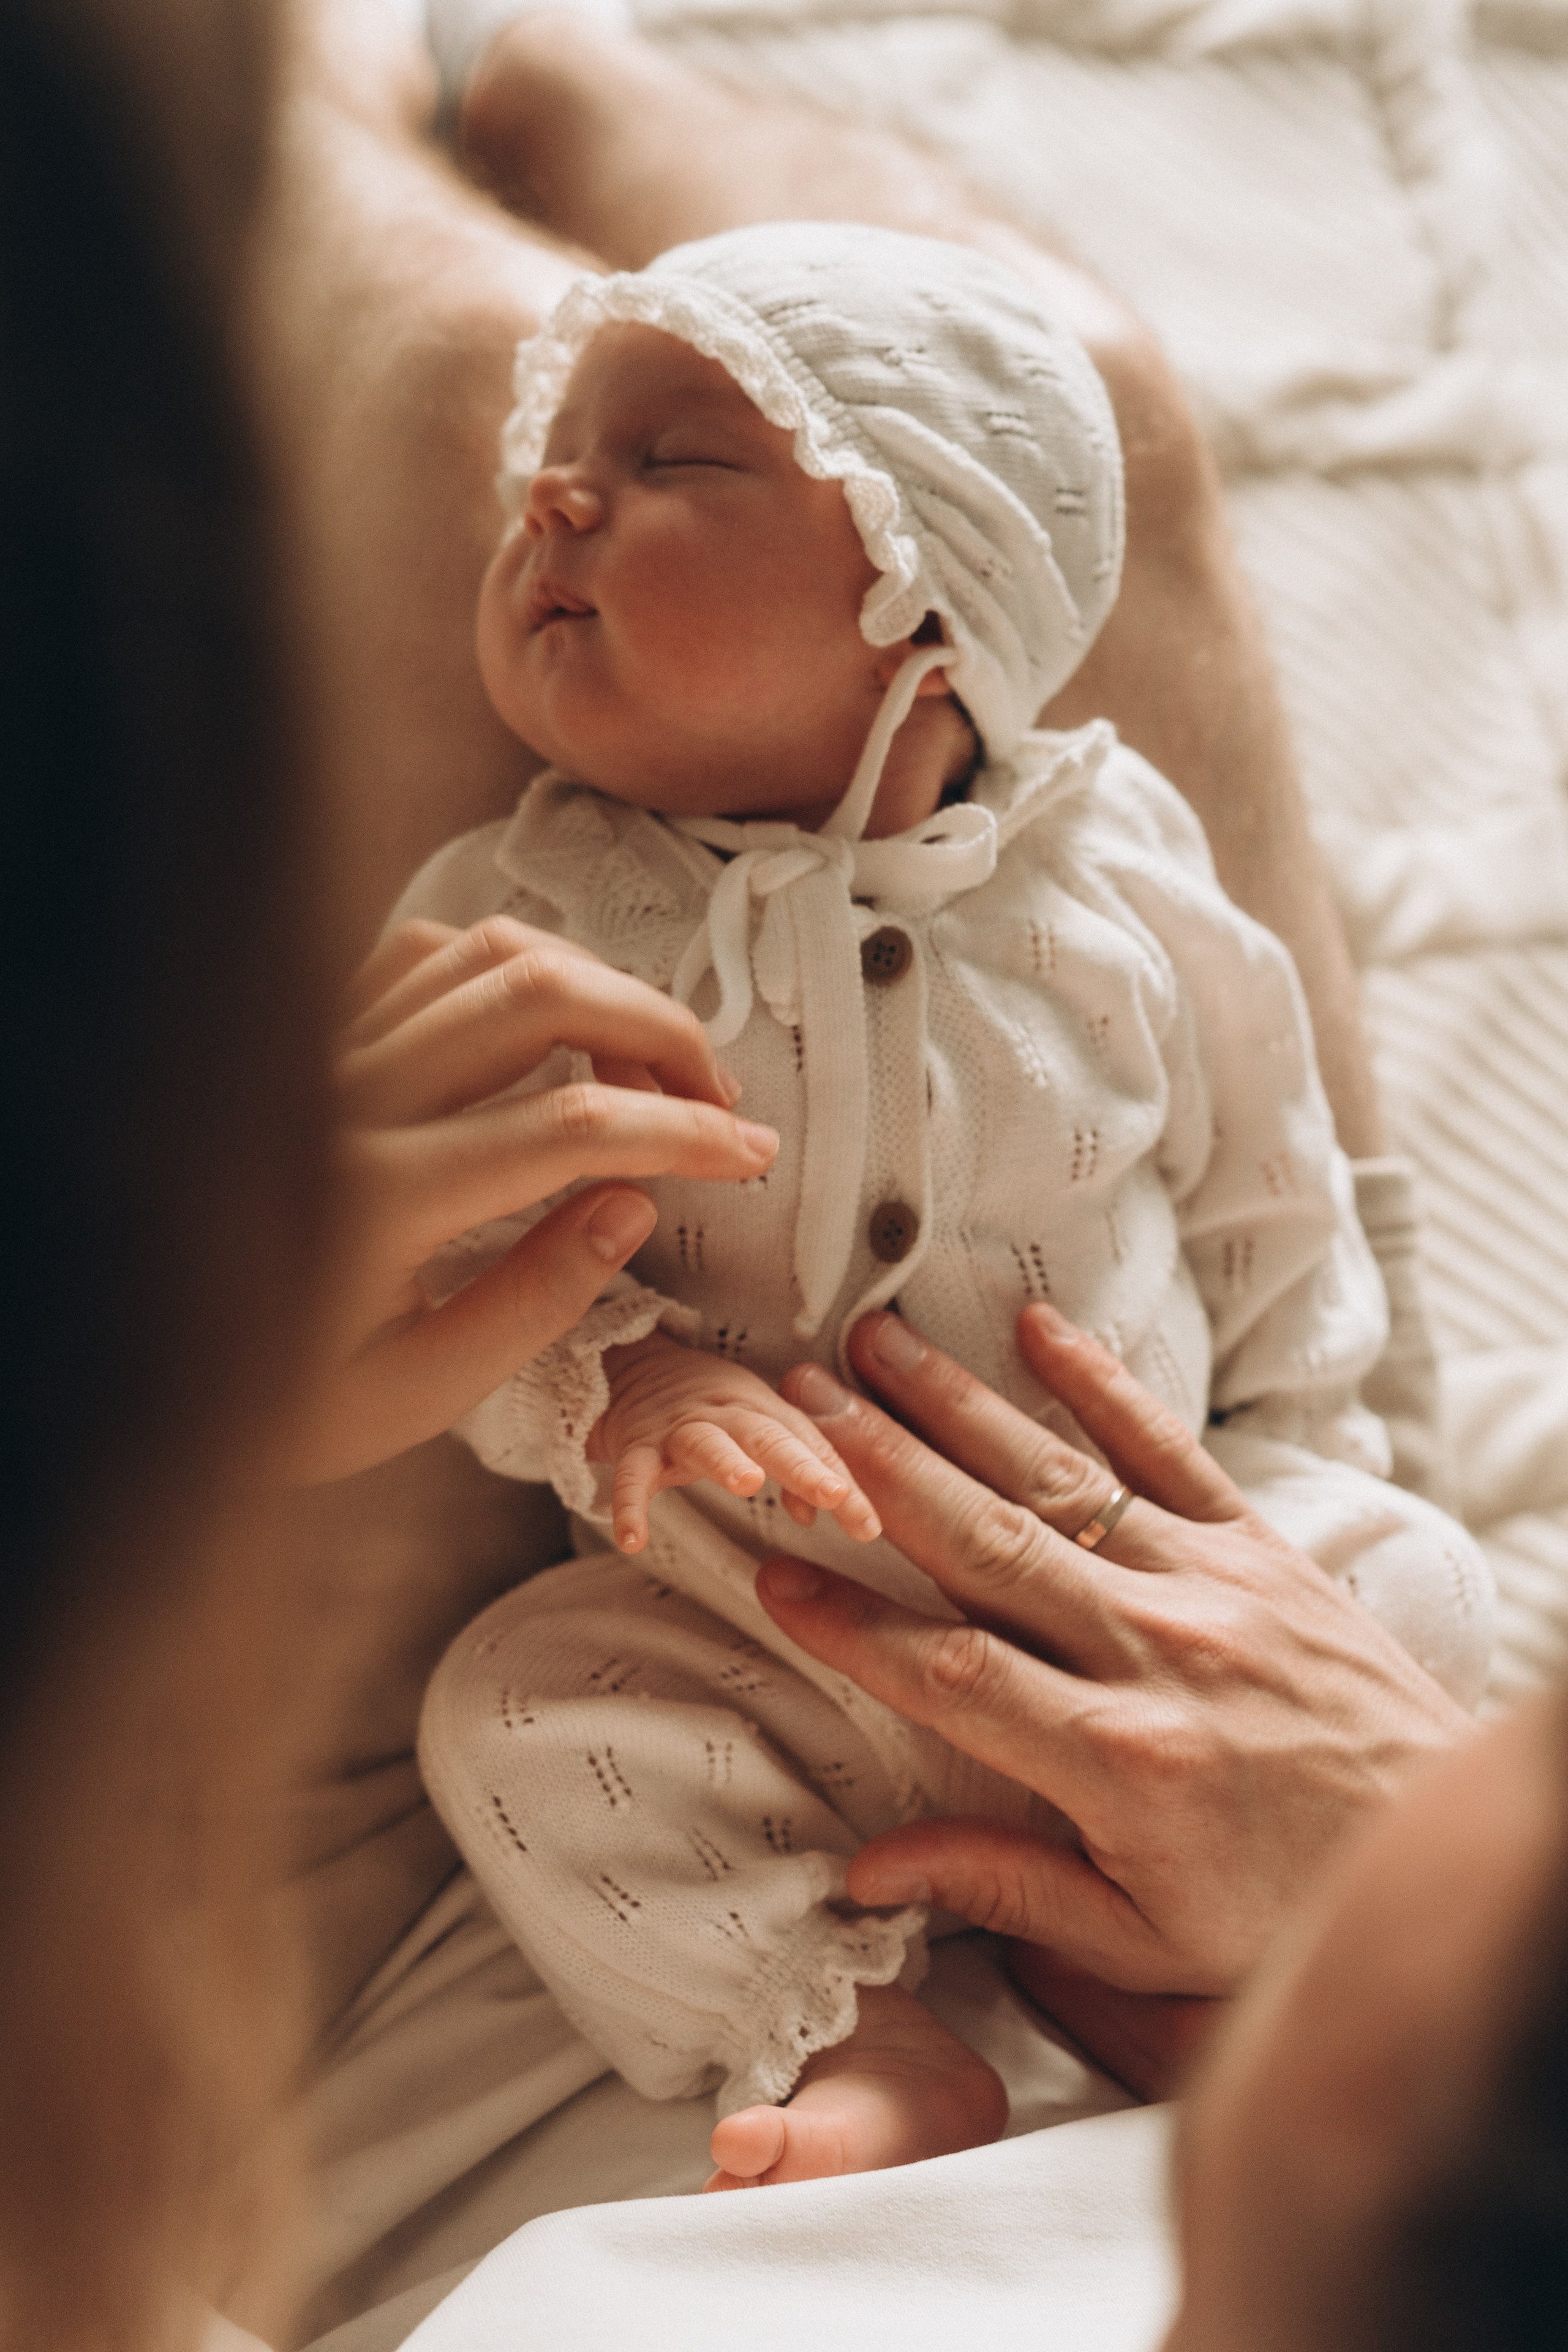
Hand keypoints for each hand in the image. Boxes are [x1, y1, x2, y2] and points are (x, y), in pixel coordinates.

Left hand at [284, 917, 778, 1481]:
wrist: (139, 1358)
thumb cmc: (268, 1400)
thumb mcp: (412, 1393)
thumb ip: (534, 1300)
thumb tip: (635, 1200)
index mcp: (375, 1198)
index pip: (571, 1125)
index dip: (682, 1132)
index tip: (749, 1156)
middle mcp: (344, 1098)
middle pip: (539, 996)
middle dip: (659, 1030)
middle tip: (719, 1098)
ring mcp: (320, 1052)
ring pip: (487, 954)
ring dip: (596, 986)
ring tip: (651, 1059)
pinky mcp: (307, 1037)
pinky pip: (421, 955)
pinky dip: (507, 966)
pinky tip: (549, 1025)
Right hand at [591, 1333, 881, 1554]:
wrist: (635, 1369)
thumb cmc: (713, 1412)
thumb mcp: (758, 1430)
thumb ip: (794, 1471)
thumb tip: (815, 1517)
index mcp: (764, 1409)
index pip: (810, 1444)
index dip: (840, 1482)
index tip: (868, 1527)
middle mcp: (726, 1413)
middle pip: (768, 1435)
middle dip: (802, 1463)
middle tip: (833, 1495)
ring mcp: (678, 1428)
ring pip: (705, 1441)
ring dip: (727, 1460)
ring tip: (747, 1485)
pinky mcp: (635, 1445)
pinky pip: (631, 1474)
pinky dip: (629, 1504)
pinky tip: (632, 1541)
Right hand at [753, 1305, 1469, 2015]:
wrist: (1429, 1847)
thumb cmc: (1278, 1908)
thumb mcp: (1139, 1940)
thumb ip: (1001, 1890)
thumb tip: (867, 1873)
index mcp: (1117, 1757)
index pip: (948, 1671)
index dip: (852, 1624)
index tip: (774, 1572)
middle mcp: (1155, 1652)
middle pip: (985, 1541)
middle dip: (877, 1466)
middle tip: (793, 1404)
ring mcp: (1211, 1586)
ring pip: (1060, 1478)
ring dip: (957, 1406)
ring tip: (873, 1346)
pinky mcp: (1261, 1548)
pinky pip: (1170, 1452)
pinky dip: (1103, 1384)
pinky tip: (1036, 1327)